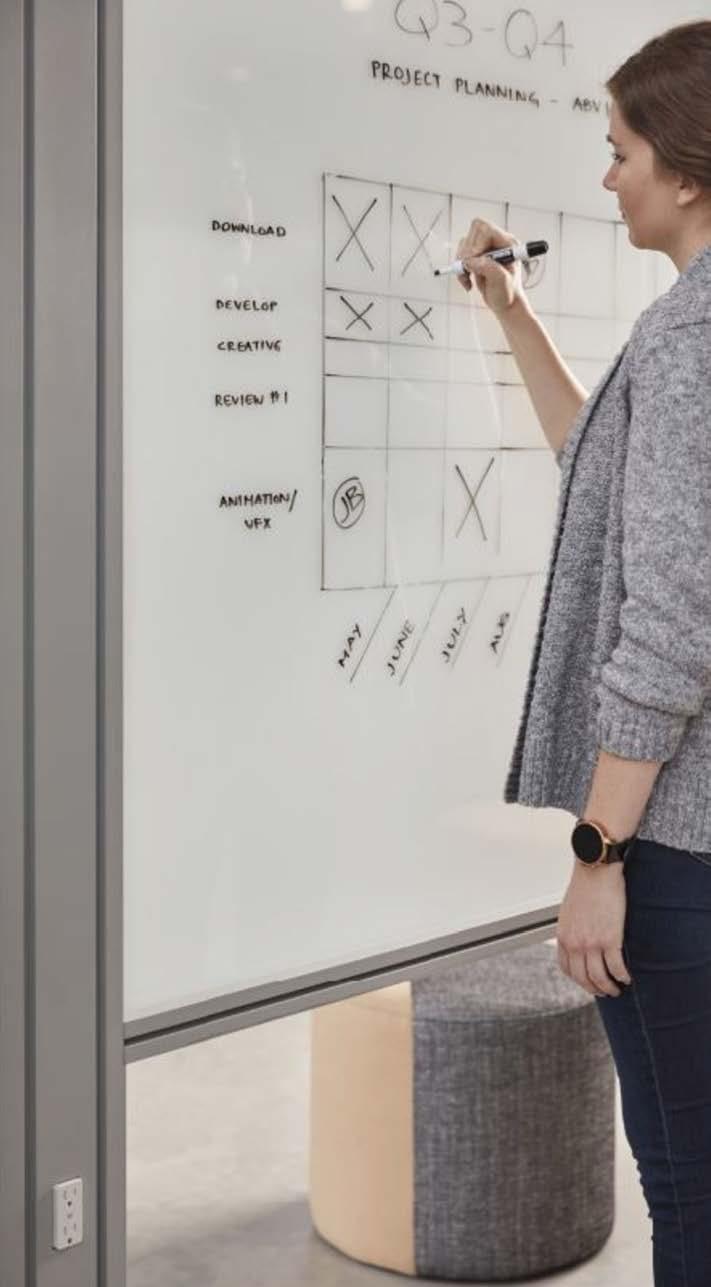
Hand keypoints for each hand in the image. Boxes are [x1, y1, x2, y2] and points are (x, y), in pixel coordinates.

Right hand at [455, 217, 527, 315]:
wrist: (504, 302)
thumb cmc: (508, 293)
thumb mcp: (502, 282)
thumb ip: (489, 268)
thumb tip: (471, 260)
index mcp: (507, 244)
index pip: (487, 230)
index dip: (477, 243)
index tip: (474, 260)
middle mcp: (496, 242)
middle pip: (474, 232)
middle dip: (468, 252)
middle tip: (470, 270)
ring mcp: (485, 248)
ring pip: (465, 243)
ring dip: (462, 263)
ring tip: (468, 279)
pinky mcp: (475, 256)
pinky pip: (460, 255)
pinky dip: (460, 269)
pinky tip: (467, 281)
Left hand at [556, 863, 632, 997]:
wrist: (595, 870)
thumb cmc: (585, 885)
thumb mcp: (570, 911)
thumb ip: (573, 929)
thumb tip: (579, 940)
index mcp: (563, 937)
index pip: (567, 969)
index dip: (579, 980)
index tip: (589, 983)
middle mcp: (575, 943)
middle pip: (583, 978)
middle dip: (595, 989)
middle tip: (606, 992)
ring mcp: (592, 943)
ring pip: (599, 978)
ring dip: (609, 988)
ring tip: (618, 988)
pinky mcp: (610, 939)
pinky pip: (616, 967)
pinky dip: (623, 976)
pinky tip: (628, 977)